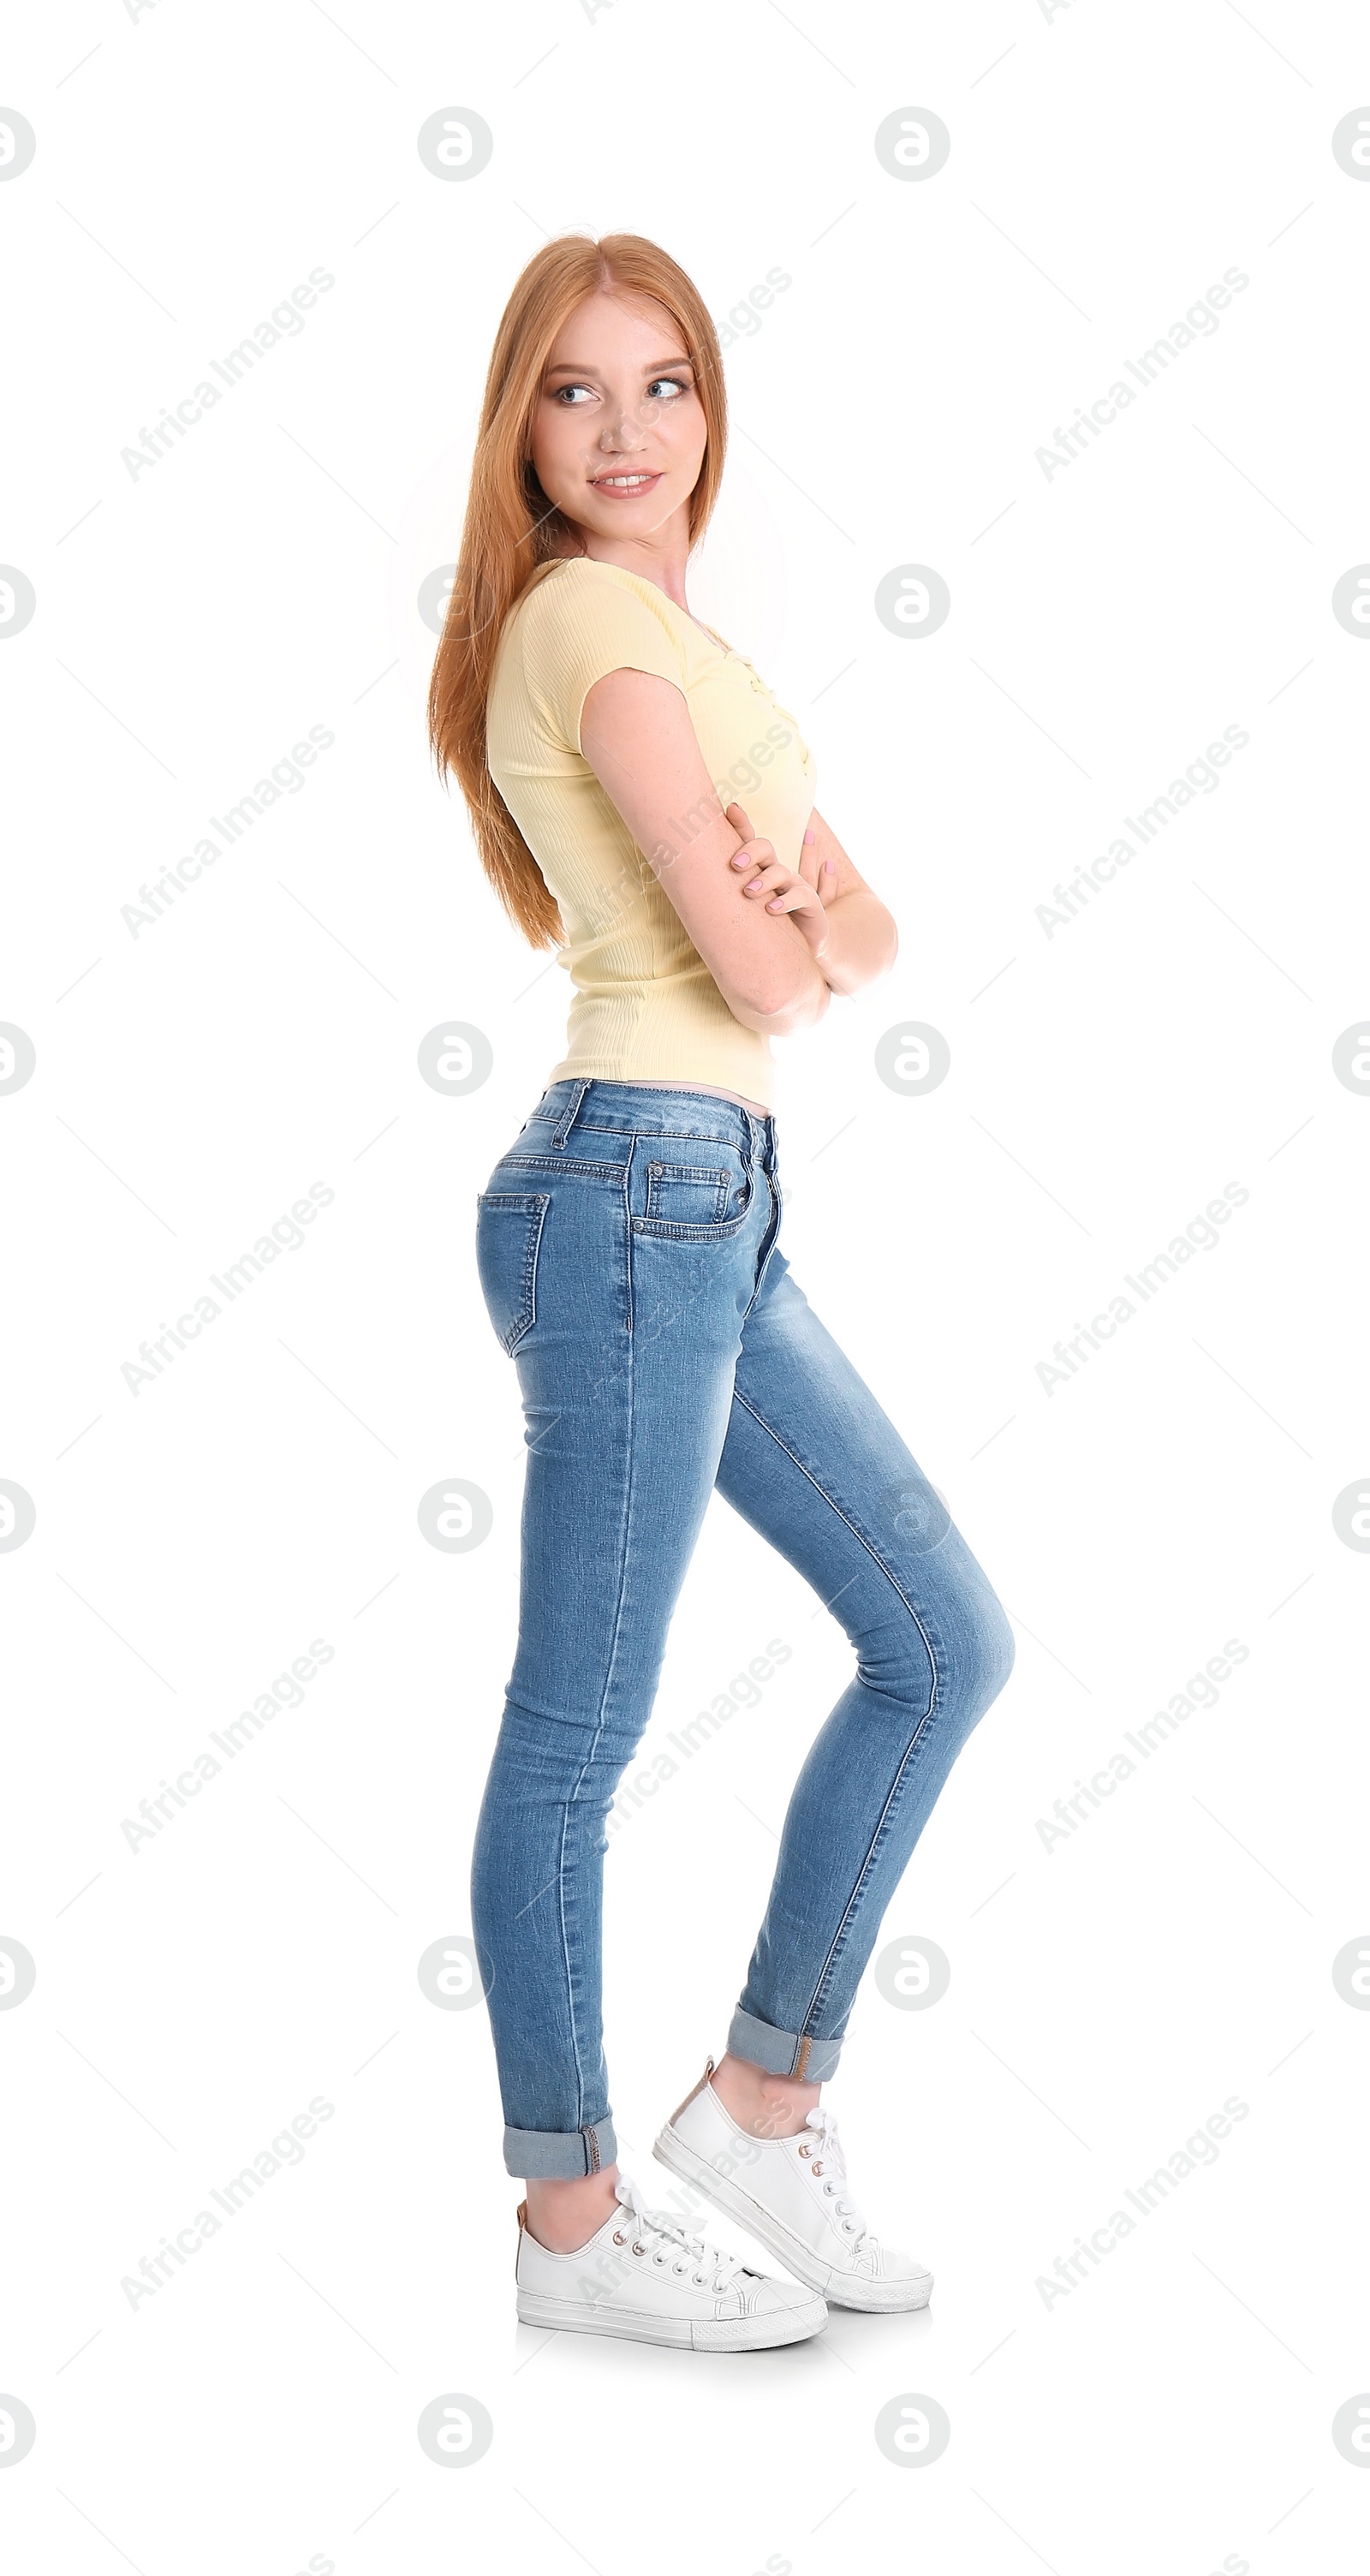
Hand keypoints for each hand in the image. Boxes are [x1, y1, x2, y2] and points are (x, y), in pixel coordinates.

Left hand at [725, 803, 830, 963]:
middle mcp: (775, 871)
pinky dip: (785, 901)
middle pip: (765, 848)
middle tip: (735, 865)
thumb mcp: (740, 908)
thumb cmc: (762, 926)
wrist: (792, 949)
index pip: (748, 841)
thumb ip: (721, 894)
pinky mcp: (809, 902)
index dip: (741, 823)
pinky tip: (771, 908)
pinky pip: (799, 896)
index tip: (731, 809)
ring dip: (764, 879)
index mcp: (758, 868)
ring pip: (780, 872)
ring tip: (748, 892)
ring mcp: (793, 885)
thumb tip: (685, 886)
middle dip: (751, 851)